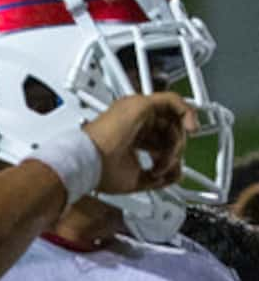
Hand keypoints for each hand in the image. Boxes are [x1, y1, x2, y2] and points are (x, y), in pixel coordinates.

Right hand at [83, 92, 197, 195]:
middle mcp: (131, 121)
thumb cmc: (98, 171)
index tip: (166, 170)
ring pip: (172, 119)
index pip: (157, 141)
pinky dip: (187, 112)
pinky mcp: (141, 104)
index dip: (168, 155)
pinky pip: (173, 101)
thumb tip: (176, 176)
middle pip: (167, 129)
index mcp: (127, 135)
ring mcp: (136, 110)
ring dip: (176, 142)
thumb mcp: (135, 179)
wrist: (87, 163)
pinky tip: (192, 127)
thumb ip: (157, 176)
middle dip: (174, 150)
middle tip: (167, 167)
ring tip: (167, 159)